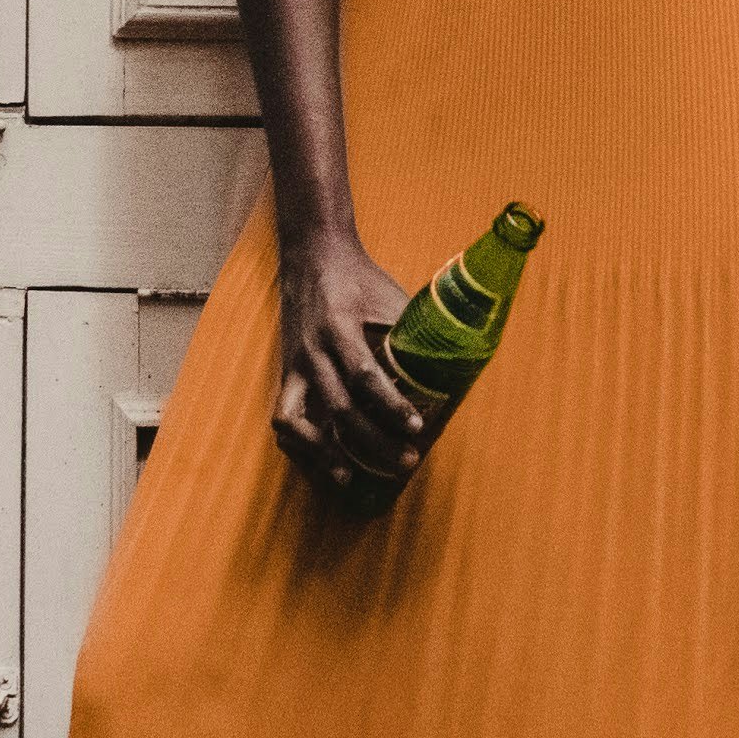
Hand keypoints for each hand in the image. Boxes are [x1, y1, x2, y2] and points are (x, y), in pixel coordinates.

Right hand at [271, 227, 439, 505]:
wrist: (312, 257)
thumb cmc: (360, 280)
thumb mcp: (389, 298)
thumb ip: (412, 333)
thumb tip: (454, 365)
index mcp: (339, 327)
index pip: (365, 375)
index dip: (391, 406)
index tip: (418, 427)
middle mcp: (312, 351)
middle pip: (339, 409)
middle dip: (373, 442)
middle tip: (405, 462)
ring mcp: (294, 367)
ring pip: (298, 423)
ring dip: (324, 455)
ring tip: (350, 479)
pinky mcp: (285, 377)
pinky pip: (284, 421)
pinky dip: (300, 448)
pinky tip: (324, 465)